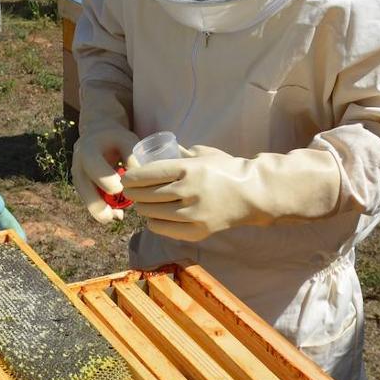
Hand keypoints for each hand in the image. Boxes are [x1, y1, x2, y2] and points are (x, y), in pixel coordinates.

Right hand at [70, 126, 138, 223]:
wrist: (97, 137)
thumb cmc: (116, 139)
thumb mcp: (126, 140)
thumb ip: (133, 156)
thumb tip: (142, 181)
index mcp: (88, 151)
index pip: (95, 169)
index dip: (108, 181)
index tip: (123, 188)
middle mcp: (78, 167)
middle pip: (86, 193)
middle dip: (102, 208)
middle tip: (120, 214)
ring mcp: (78, 180)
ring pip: (87, 203)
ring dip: (104, 213)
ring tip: (120, 215)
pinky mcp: (83, 190)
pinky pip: (91, 205)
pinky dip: (104, 212)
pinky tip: (117, 214)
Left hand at [121, 145, 343, 241]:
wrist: (253, 194)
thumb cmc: (227, 170)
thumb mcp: (204, 154)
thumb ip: (182, 153)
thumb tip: (159, 149)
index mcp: (189, 169)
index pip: (149, 174)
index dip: (132, 177)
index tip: (126, 178)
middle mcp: (188, 191)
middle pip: (148, 194)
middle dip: (133, 193)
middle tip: (129, 191)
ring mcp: (193, 213)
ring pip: (154, 213)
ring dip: (142, 208)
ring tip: (140, 204)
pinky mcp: (198, 231)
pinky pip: (165, 229)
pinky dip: (154, 223)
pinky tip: (153, 217)